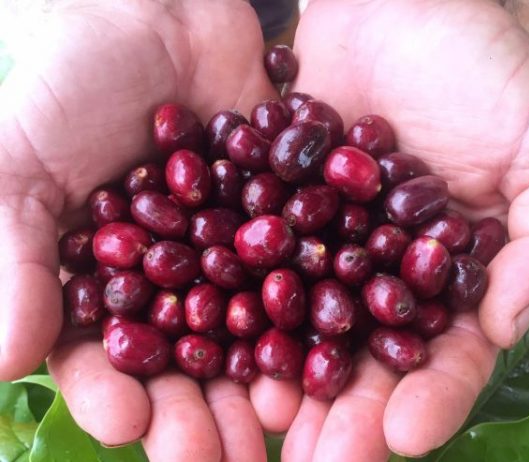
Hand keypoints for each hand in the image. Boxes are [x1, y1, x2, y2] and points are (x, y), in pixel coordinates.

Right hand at [0, 1, 275, 459]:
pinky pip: (297, 271)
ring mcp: (230, 251)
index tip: (131, 428)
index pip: (105, 358)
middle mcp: (171, 278)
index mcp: (101, 280)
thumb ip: (11, 258)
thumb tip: (4, 359)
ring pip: (249, 331)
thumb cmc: (67, 85)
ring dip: (264, 378)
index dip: (116, 396)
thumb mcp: (19, 166)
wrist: (146, 13)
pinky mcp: (280, 217)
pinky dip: (311, 308)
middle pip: (187, 362)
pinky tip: (326, 347)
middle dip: (202, 411)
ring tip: (283, 421)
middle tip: (225, 456)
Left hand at [248, 1, 528, 459]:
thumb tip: (508, 322)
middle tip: (315, 461)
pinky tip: (218, 336)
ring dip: (283, 371)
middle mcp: (380, 267)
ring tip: (262, 418)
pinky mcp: (274, 205)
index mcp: (446, 269)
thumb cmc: (487, 68)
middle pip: (362, 354)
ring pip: (301, 321)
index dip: (428, 397)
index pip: (442, 353)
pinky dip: (238, 297)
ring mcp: (323, 240)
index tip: (401, 439)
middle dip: (343, 409)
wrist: (404, 7)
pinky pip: (256, 259)